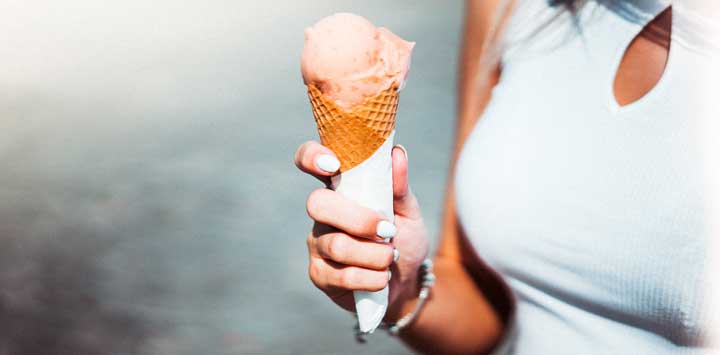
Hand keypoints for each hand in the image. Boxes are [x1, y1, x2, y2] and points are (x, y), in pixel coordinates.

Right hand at [294, 141, 429, 312]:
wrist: (407, 281)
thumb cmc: (403, 238)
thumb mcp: (408, 210)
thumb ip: (399, 186)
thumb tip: (397, 153)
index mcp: (339, 188)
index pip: (309, 160)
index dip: (312, 157)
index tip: (333, 164)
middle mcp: (322, 213)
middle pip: (317, 204)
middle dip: (358, 219)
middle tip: (388, 231)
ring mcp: (317, 244)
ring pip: (337, 245)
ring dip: (375, 255)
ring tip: (391, 257)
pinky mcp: (319, 275)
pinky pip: (342, 277)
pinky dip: (372, 278)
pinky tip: (382, 277)